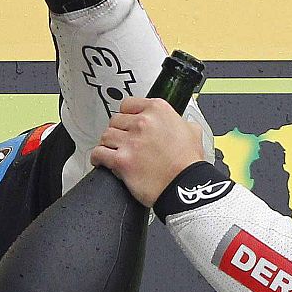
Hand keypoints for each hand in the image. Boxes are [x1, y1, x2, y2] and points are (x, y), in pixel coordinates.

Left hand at [90, 96, 206, 206]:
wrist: (186, 186)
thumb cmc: (189, 163)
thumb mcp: (193, 132)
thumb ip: (182, 122)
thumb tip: (179, 123)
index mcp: (158, 110)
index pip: (128, 105)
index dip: (126, 116)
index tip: (127, 123)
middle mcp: (142, 122)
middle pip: (115, 120)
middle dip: (118, 131)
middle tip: (123, 142)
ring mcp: (131, 141)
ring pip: (106, 136)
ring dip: (108, 144)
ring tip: (113, 151)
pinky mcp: (121, 160)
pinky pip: (99, 153)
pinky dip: (98, 157)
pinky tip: (101, 160)